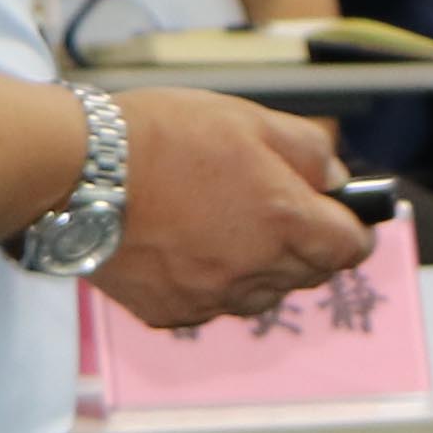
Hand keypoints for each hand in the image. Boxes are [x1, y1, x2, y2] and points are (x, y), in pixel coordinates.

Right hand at [97, 89, 374, 329]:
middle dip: (308, 247)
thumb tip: (334, 180)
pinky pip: (210, 307)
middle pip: (309, 275)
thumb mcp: (249, 119)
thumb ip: (307, 150)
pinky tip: (187, 248)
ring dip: (261, 268)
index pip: (349, 248)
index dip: (355, 230)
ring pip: (261, 295)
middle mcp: (254, 270)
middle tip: (281, 212)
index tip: (347, 218)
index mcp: (284, 220)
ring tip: (226, 226)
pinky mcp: (169, 313)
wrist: (77, 174)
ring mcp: (210, 298)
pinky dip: (211, 284)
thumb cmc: (162, 136)